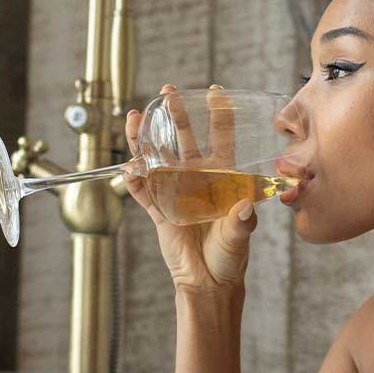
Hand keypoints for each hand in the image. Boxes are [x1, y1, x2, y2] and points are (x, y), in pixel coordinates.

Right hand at [124, 83, 257, 295]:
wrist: (210, 281)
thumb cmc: (231, 255)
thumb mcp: (240, 236)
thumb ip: (242, 222)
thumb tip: (245, 207)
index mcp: (223, 177)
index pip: (221, 138)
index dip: (218, 114)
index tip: (214, 91)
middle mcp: (198, 179)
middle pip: (184, 139)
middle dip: (175, 115)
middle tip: (168, 91)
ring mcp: (176, 192)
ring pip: (158, 158)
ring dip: (146, 138)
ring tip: (135, 117)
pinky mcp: (159, 211)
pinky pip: (143, 191)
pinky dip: (135, 180)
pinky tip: (128, 166)